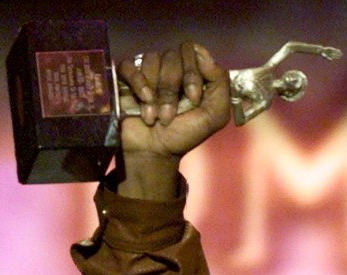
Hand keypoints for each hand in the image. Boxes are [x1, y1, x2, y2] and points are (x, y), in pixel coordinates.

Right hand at [115, 42, 230, 198]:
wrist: (154, 151)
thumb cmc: (184, 135)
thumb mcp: (214, 116)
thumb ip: (221, 85)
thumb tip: (205, 55)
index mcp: (192, 72)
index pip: (192, 50)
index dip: (192, 73)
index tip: (193, 98)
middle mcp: (170, 67)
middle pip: (172, 56)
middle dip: (172, 89)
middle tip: (170, 115)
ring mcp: (148, 70)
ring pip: (151, 60)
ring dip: (156, 94)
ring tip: (157, 117)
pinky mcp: (126, 76)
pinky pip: (130, 65)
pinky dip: (138, 84)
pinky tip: (144, 103)